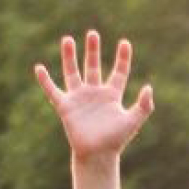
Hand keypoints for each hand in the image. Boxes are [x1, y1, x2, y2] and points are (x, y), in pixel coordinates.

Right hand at [36, 30, 154, 160]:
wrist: (97, 155)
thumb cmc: (116, 140)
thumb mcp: (133, 121)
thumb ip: (144, 105)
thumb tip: (149, 87)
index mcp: (112, 95)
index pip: (118, 72)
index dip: (122, 58)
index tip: (125, 43)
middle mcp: (95, 93)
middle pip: (93, 66)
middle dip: (92, 50)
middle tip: (93, 33)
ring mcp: (79, 98)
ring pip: (72, 72)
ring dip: (69, 56)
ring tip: (67, 39)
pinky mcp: (65, 106)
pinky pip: (53, 90)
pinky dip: (45, 80)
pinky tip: (39, 68)